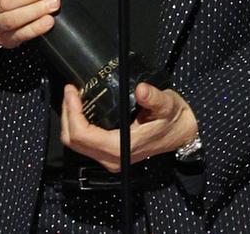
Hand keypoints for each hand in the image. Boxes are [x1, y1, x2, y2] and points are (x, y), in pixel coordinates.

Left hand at [60, 82, 198, 171]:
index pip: (83, 135)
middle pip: (74, 141)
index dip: (72, 112)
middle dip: (67, 114)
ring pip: (76, 145)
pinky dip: (78, 125)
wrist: (182, 134)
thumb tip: (141, 90)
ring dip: (70, 120)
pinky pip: (85, 144)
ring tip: (74, 96)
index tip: (72, 91)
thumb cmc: (173, 119)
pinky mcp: (111, 154)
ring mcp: (111, 159)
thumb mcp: (167, 104)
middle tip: (70, 90)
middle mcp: (113, 158)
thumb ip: (154, 98)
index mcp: (121, 147)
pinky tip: (83, 108)